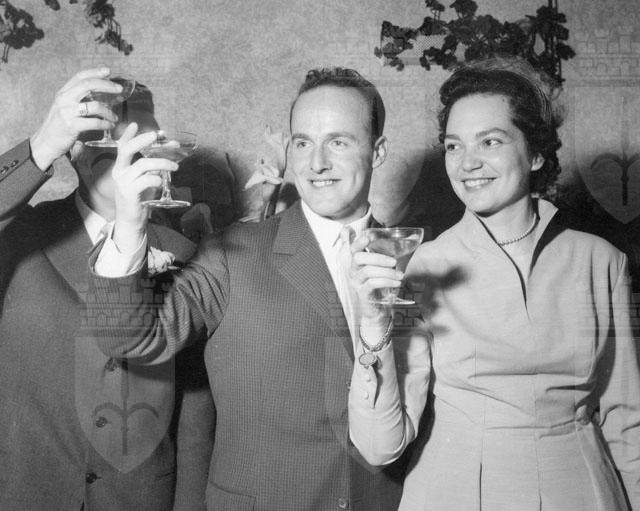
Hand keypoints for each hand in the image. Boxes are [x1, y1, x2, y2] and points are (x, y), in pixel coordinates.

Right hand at [29, 67, 121, 170]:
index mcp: (63, 93)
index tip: (108, 70)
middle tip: (119, 88)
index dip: (95, 71)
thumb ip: (77, 99)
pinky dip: (106, 124)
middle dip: (106, 85)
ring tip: (114, 117)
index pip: (79, 77)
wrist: (46, 142)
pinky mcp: (71, 125)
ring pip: (95, 106)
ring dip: (109, 112)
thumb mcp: (65, 107)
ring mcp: (67, 112)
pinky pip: (95, 122)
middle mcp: (64, 99)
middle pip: (88, 85)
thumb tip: (98, 94)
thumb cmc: (59, 126)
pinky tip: (110, 126)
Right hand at [111, 123, 177, 251]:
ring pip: (142, 164)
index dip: (128, 135)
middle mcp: (119, 172)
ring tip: (175, 167)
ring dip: (162, 162)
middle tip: (158, 135)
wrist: (132, 220)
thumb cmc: (140, 197)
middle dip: (143, 140)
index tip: (136, 124)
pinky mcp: (129, 193)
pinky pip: (146, 181)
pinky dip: (157, 179)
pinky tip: (162, 182)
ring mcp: (123, 182)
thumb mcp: (145, 178)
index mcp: (121, 166)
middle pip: (127, 150)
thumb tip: (168, 149)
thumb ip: (152, 165)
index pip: (122, 146)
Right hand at [349, 233, 401, 324]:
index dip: (357, 242)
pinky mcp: (362, 293)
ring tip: (401, 275)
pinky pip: (372, 283)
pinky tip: (397, 282)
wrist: (378, 309)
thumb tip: (405, 241)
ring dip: (387, 272)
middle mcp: (353, 271)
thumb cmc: (381, 287)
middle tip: (394, 262)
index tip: (368, 237)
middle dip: (377, 257)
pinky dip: (387, 281)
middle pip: (358, 257)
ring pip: (368, 271)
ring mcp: (356, 282)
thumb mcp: (383, 269)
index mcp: (357, 263)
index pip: (352, 248)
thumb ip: (387, 256)